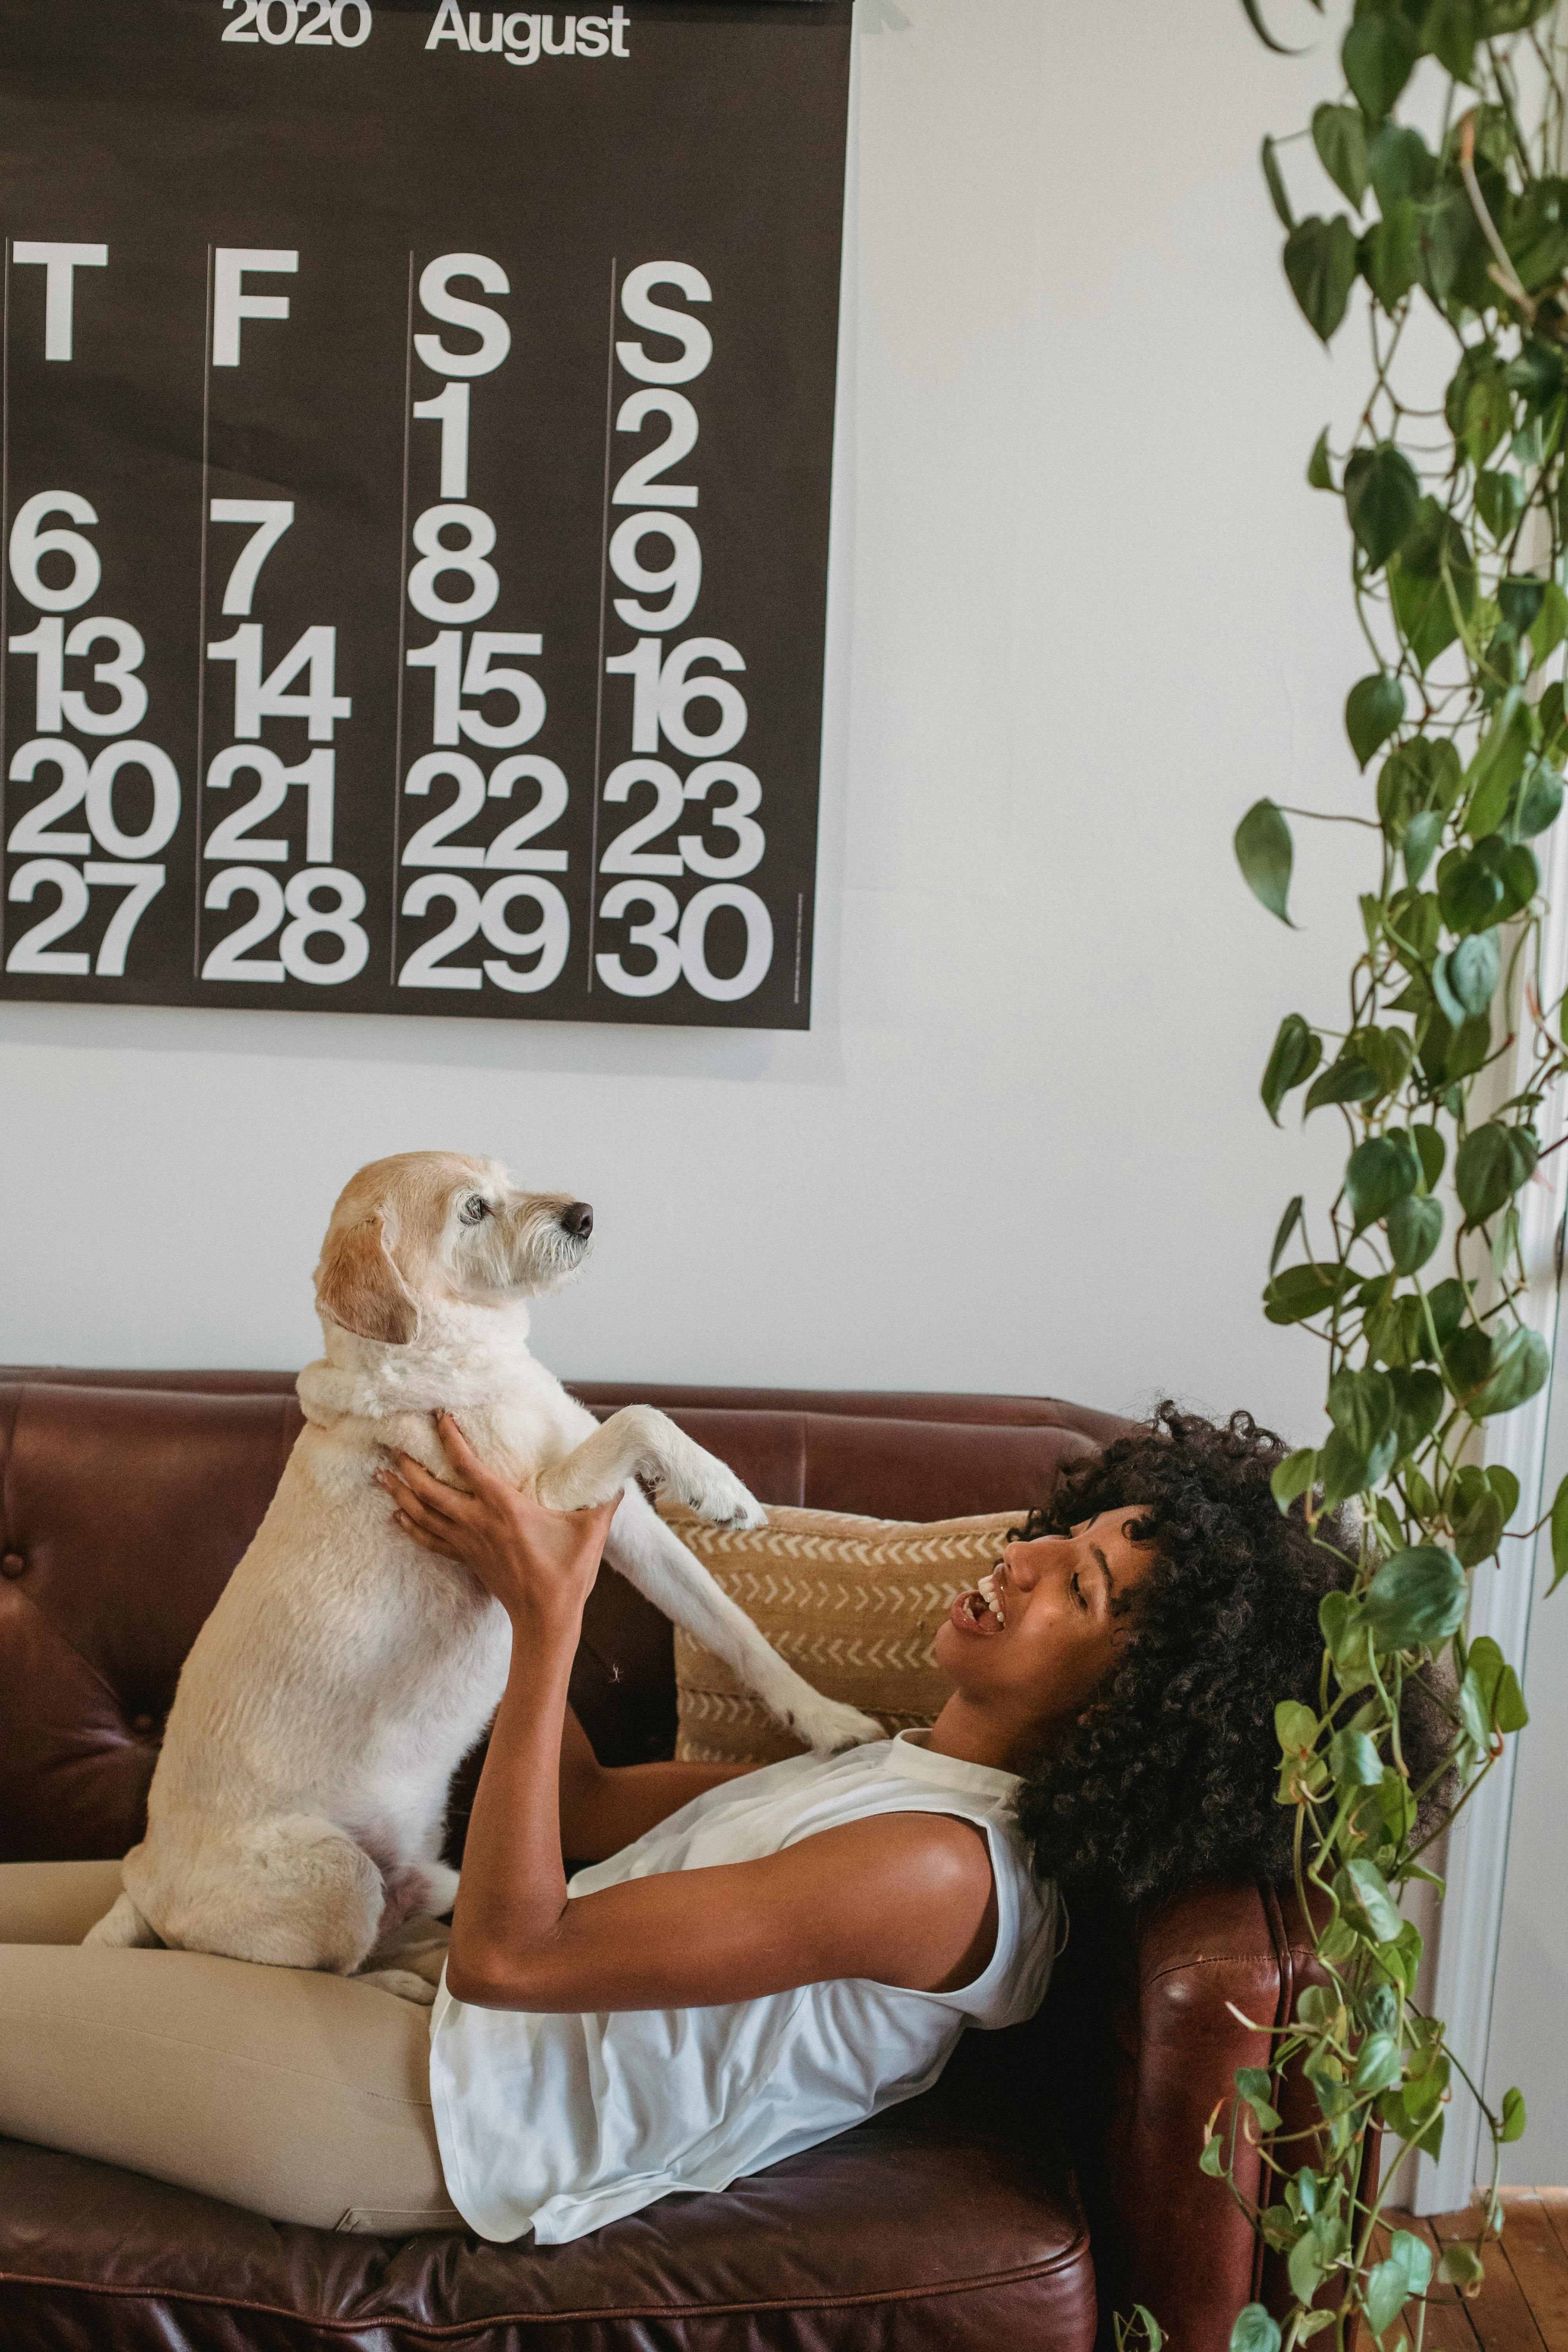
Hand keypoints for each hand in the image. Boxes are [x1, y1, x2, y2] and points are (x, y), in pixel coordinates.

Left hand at [377, 1412, 616, 1632]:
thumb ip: (603, 1500)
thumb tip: (620, 1476)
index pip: (469, 1465)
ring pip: (423, 1514)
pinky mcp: (467, 1560)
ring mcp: (468, 1543)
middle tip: (390, 1442)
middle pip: (431, 1489)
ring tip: (381, 1474)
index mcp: (504, 1508)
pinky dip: (410, 1525)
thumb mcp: (591, 1532)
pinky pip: (429, 1540)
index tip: (439, 1415)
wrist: (546, 1619)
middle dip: (408, 1464)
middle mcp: (478, 1522)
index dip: (451, 1438)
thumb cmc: (567, 1575)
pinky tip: (397, 1516)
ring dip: (400, 1493)